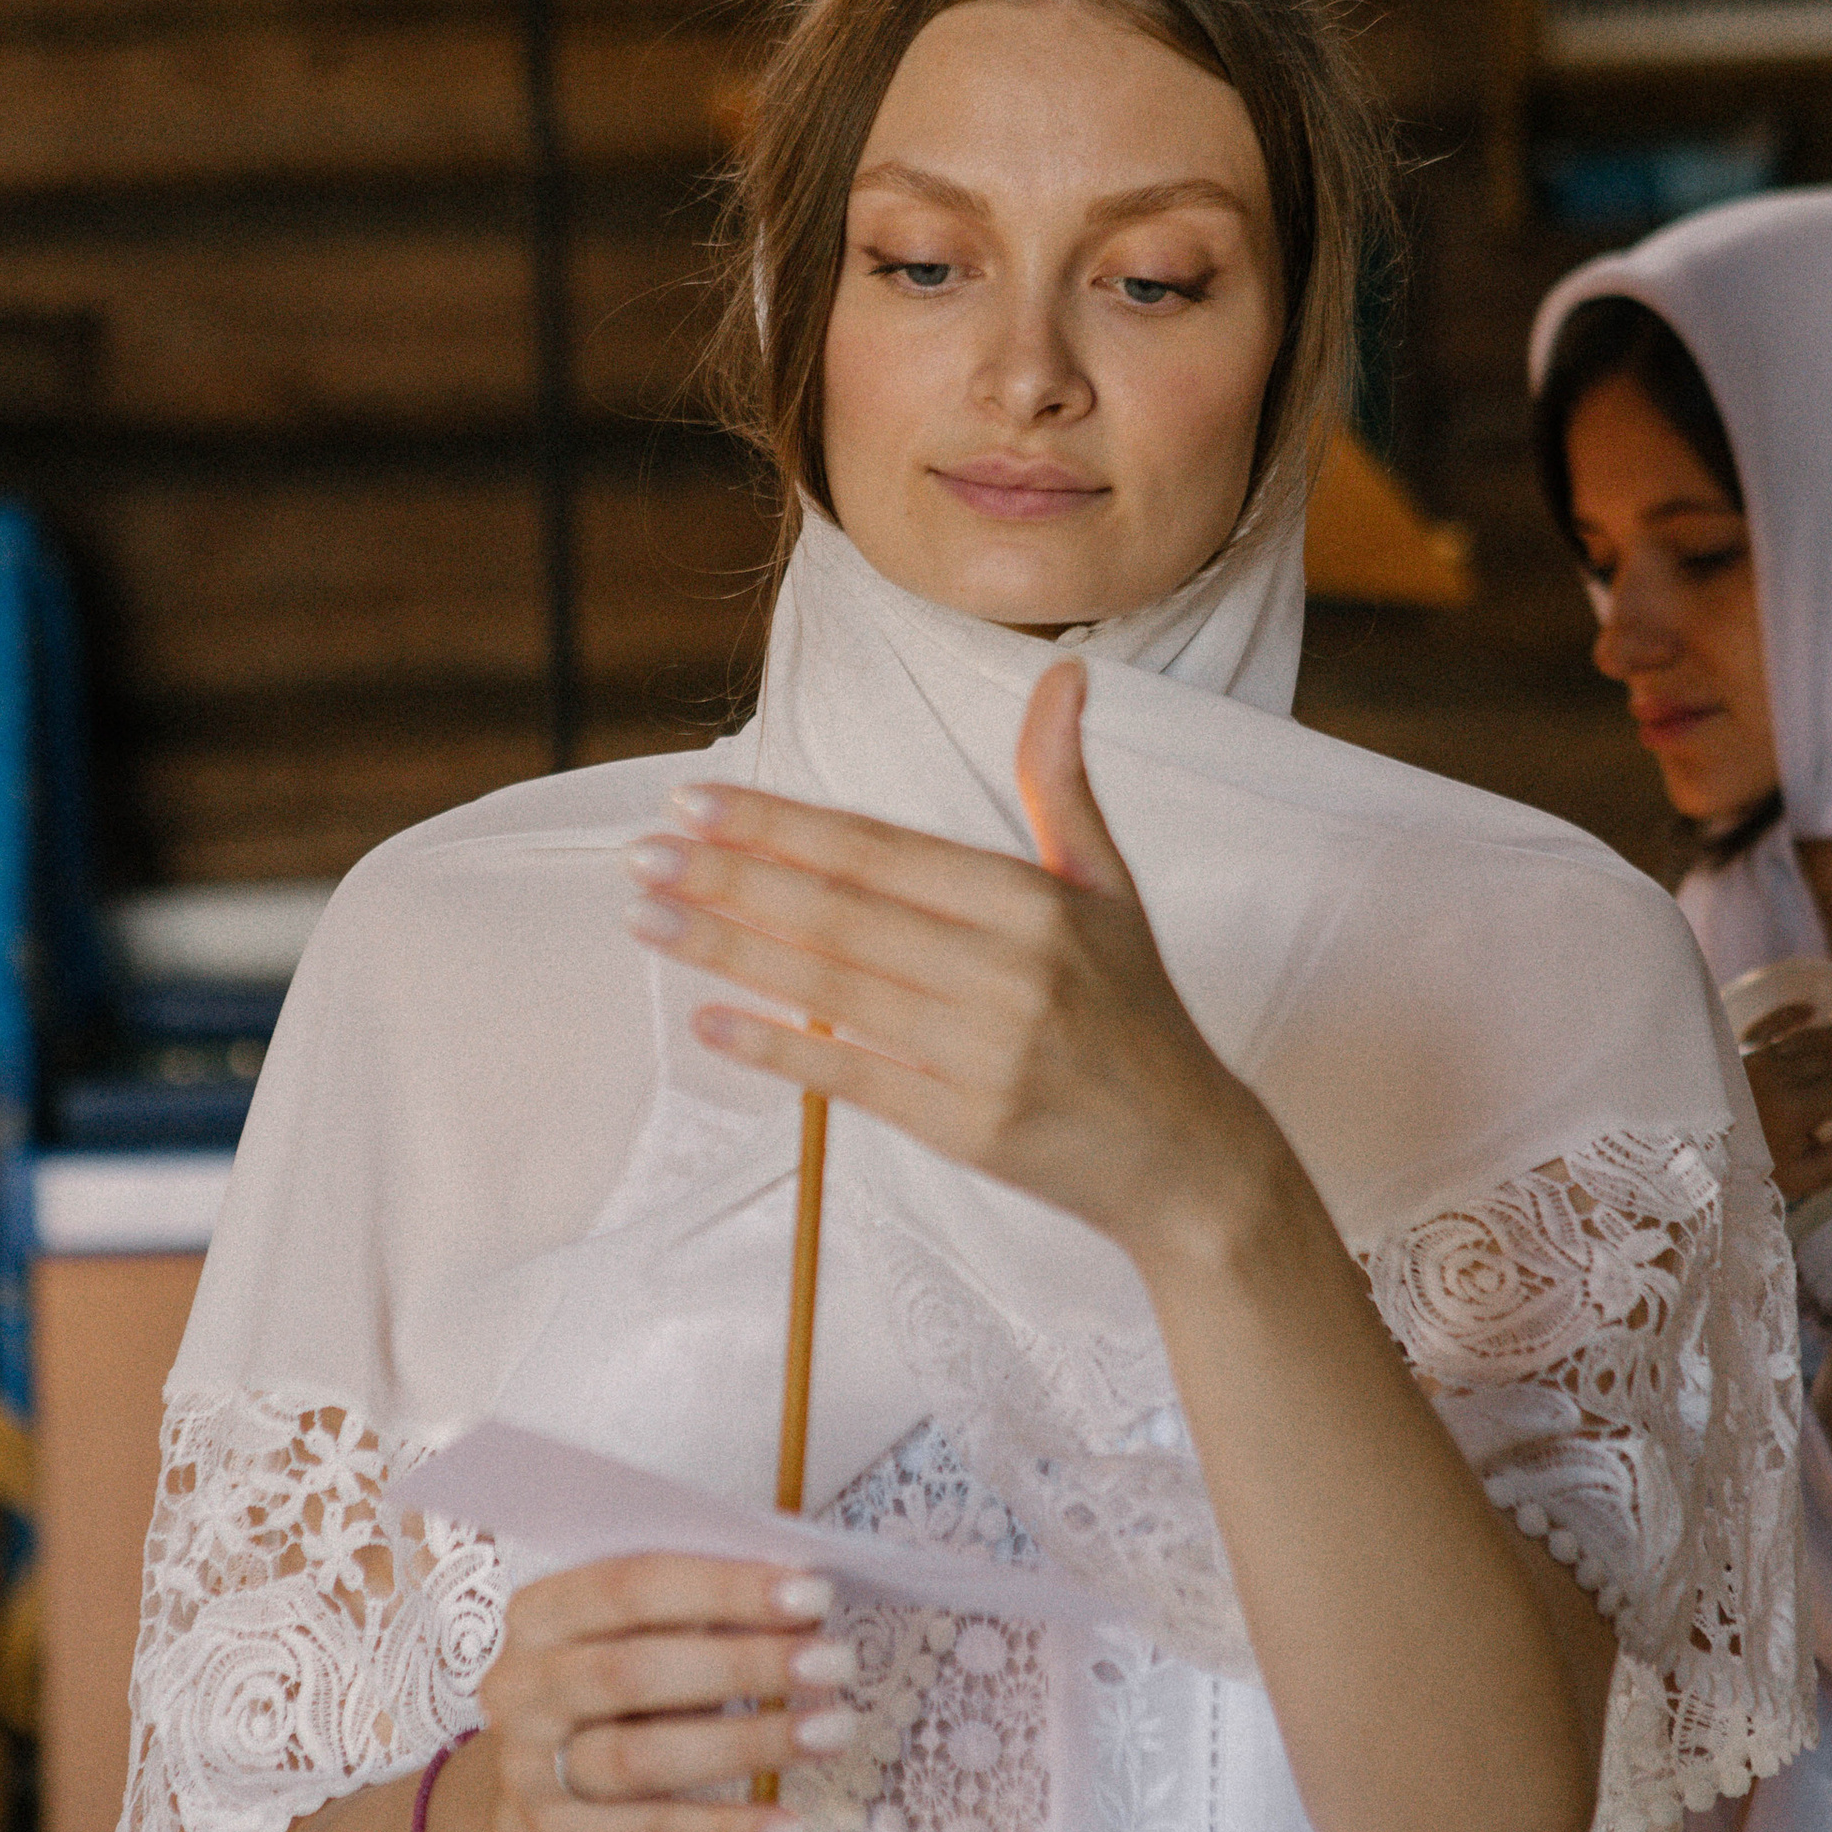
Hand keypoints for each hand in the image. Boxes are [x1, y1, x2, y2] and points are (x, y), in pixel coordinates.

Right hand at [449, 1551, 861, 1831]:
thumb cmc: (605, 1701)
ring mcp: (532, 1768)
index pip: (630, 1586)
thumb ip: (695, 1617)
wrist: (525, 1812)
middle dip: (746, 1664)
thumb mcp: (626, 1643)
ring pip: (644, 1756)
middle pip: (635, 1672)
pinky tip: (788, 1823)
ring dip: (749, 1742)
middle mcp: (523, 1688)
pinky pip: (653, 1831)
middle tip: (835, 1663)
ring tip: (832, 1731)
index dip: (724, 1587)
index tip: (812, 1594)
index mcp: (540, 1614)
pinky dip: (726, 1828)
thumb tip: (800, 1602)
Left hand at [624, 657, 1276, 1267]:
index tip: (697, 802)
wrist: (1188, 1156)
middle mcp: (1012, 968)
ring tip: (650, 919)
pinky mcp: (971, 1128)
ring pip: (834, 987)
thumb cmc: (1136, 1015)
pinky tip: (711, 1022)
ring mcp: (989, 1051)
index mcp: (1035, 901)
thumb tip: (1065, 676)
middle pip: (841, 912)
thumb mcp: (1112, 889)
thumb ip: (1063, 785)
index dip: (780, 824)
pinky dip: (778, 1048)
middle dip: (729, 878)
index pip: (879, 849)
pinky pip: (854, 1077)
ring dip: (729, 950)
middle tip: (643, 855)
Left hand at [1738, 1001, 1831, 1202]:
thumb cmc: (1755, 1172)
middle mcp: (1777, 1077)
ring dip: (1830, 1038)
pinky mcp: (1737, 1054)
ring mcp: (1756, 1061)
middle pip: (1830, 1065)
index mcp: (1795, 1109)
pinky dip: (1789, 1014)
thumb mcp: (1807, 1179)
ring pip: (1804, 1041)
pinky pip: (1768, 1024)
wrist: (1700, 1161)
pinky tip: (1807, 1009)